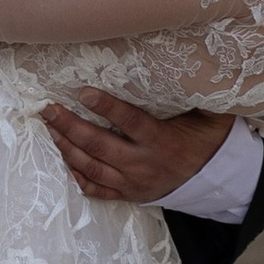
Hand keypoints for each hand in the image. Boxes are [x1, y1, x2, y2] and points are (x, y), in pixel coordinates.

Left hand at [43, 93, 238, 208]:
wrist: (215, 183)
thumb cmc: (209, 141)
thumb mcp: (212, 118)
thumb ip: (203, 97)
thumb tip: (201, 68)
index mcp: (162, 141)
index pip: (130, 122)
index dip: (107, 108)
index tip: (83, 92)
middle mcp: (144, 164)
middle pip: (100, 146)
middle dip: (71, 126)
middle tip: (49, 108)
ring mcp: (133, 183)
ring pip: (92, 167)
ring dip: (67, 148)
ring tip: (49, 128)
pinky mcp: (128, 195)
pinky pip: (98, 191)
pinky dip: (78, 178)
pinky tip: (63, 161)